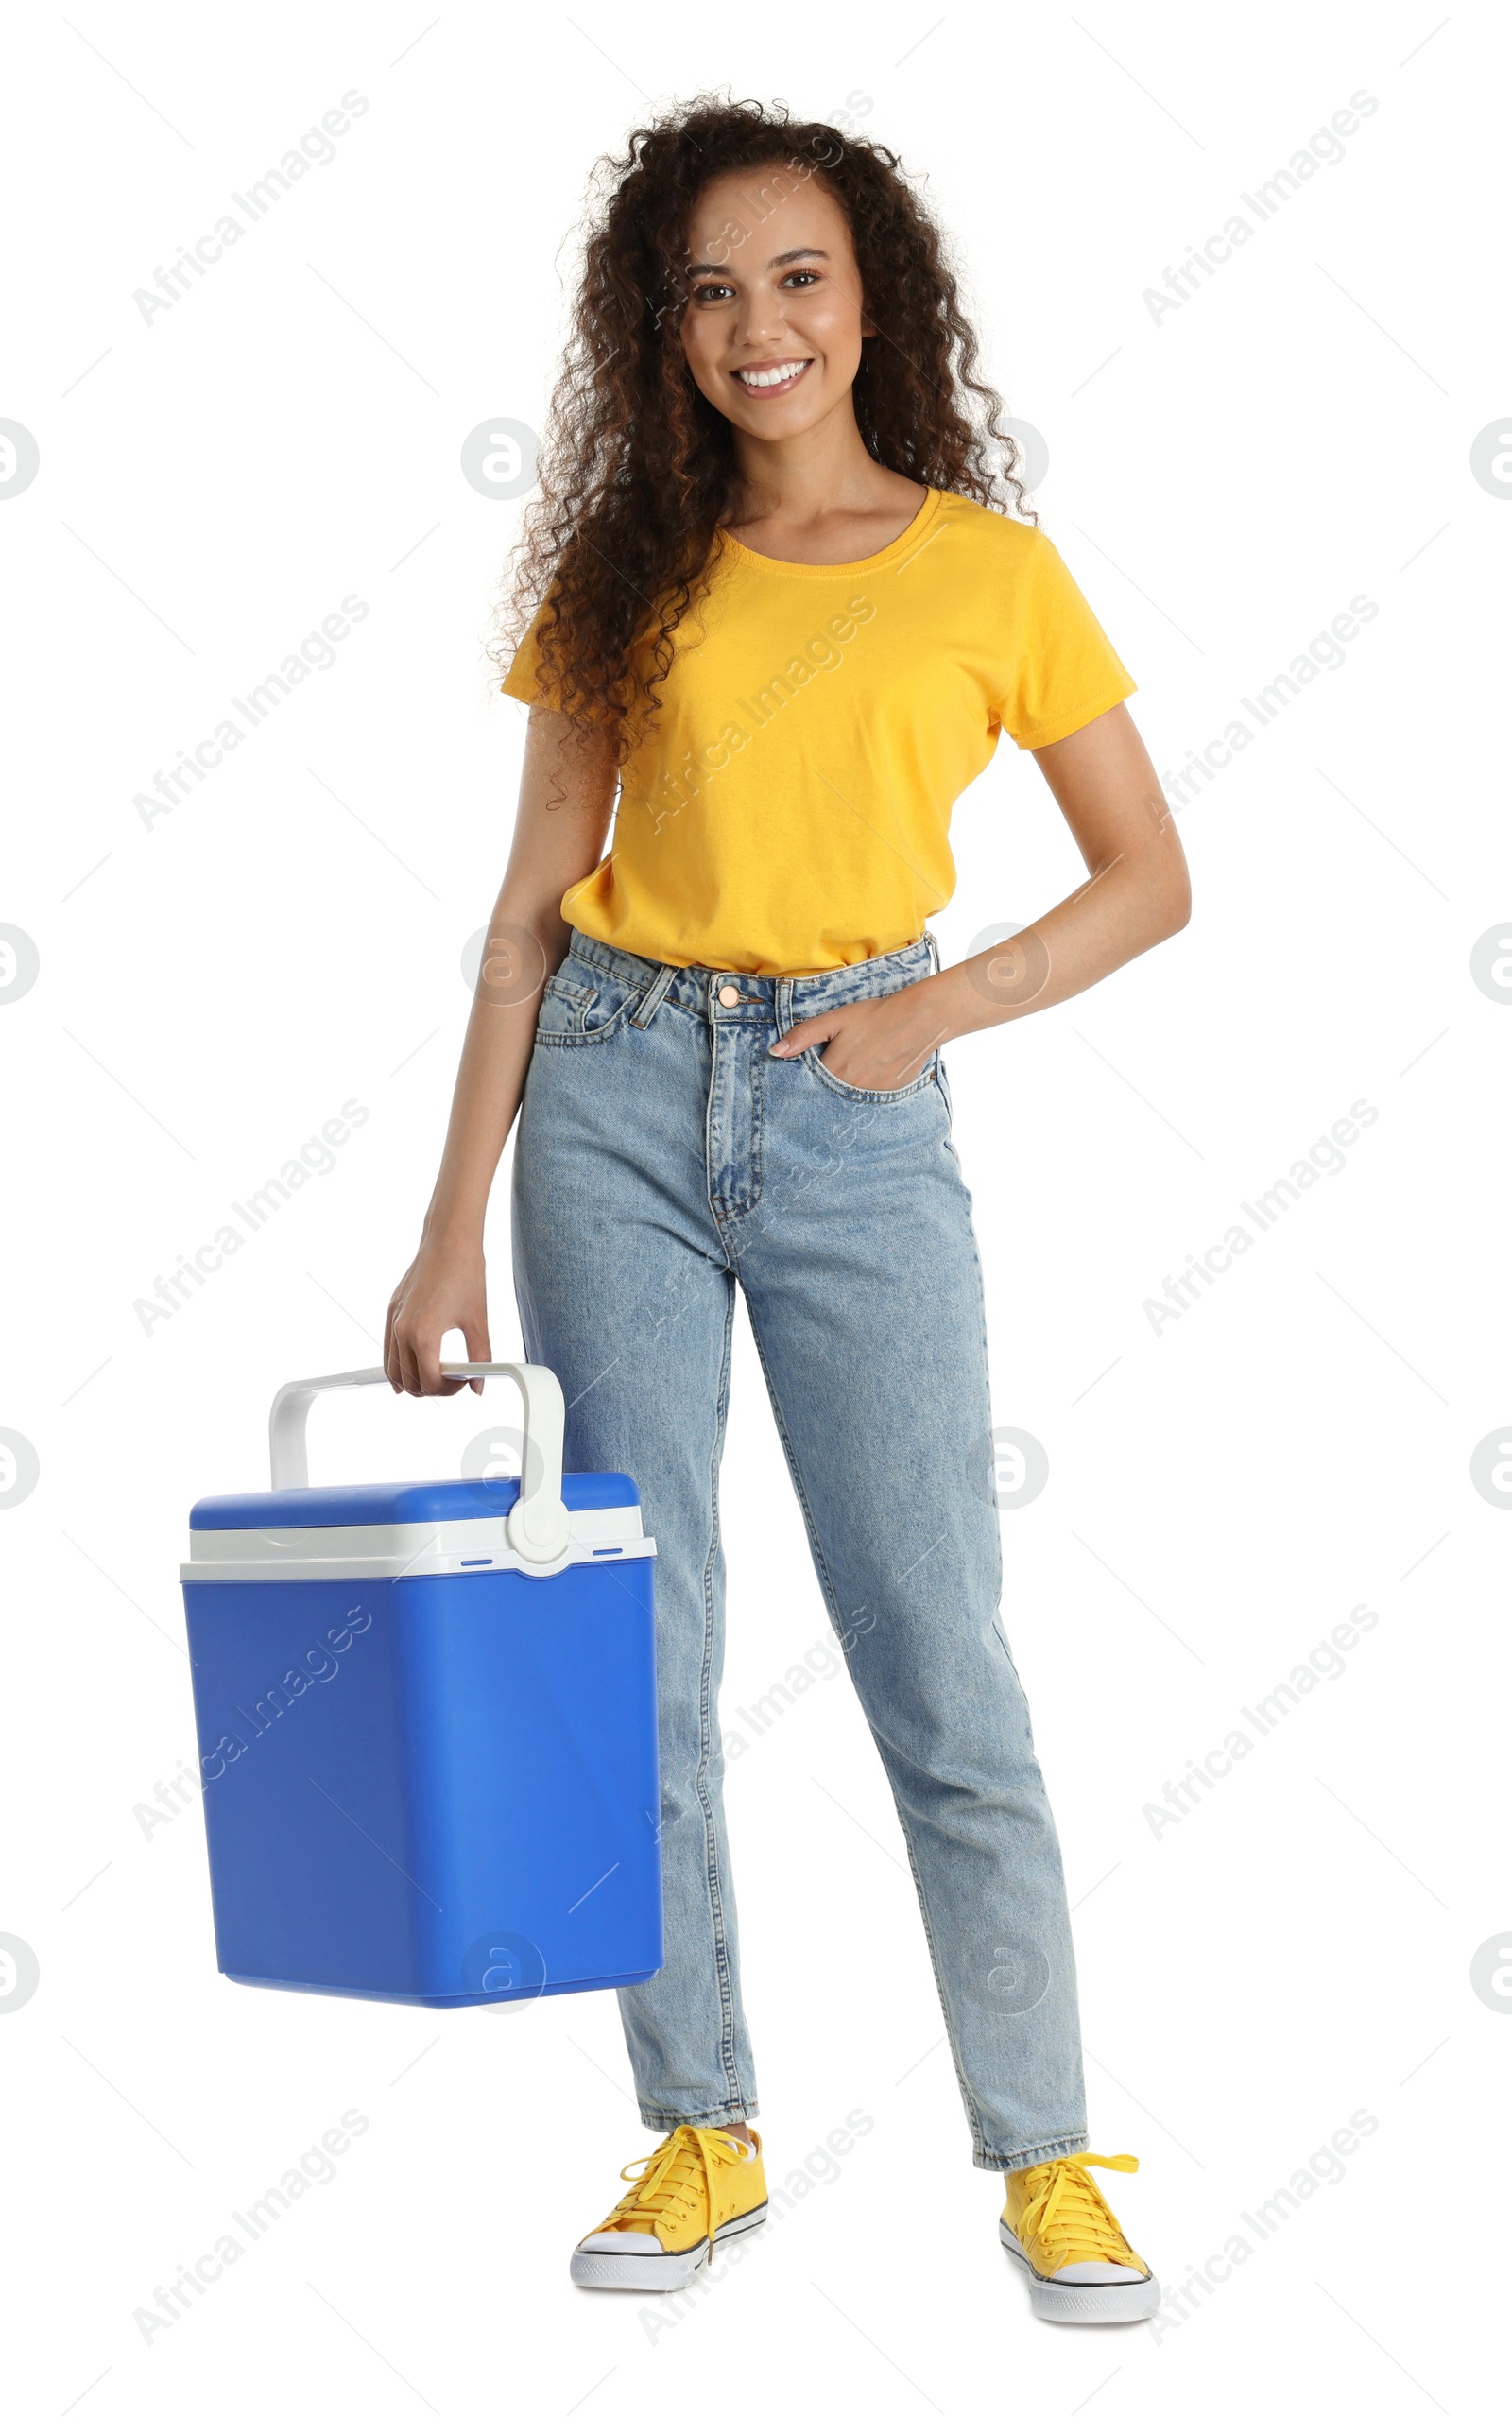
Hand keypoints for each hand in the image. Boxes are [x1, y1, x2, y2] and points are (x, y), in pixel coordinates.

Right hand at [384, 1230, 490, 1395]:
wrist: (449, 1240)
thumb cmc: (465, 1274)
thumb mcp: (478, 1321)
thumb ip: (480, 1359)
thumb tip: (479, 1386)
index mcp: (425, 1335)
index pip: (430, 1383)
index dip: (449, 1390)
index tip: (463, 1382)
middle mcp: (403, 1330)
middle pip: (410, 1383)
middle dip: (431, 1389)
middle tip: (452, 1382)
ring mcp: (394, 1320)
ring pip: (393, 1371)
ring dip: (413, 1381)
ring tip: (434, 1378)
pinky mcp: (391, 1311)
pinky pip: (388, 1350)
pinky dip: (396, 1366)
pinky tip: (408, 1372)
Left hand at [768, 978, 946, 1090]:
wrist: (918, 1019)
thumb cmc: (874, 1016)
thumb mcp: (835, 1020)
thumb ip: (803, 1036)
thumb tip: (775, 1052)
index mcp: (834, 1071)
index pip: (808, 1086)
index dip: (804, 1081)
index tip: (803, 1077)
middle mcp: (851, 1090)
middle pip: (827, 1096)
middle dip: (823, 1089)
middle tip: (835, 1069)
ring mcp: (872, 1096)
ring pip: (847, 1100)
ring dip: (843, 1092)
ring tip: (852, 1070)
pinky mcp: (889, 1096)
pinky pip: (868, 1101)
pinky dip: (863, 1092)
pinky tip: (870, 1074)